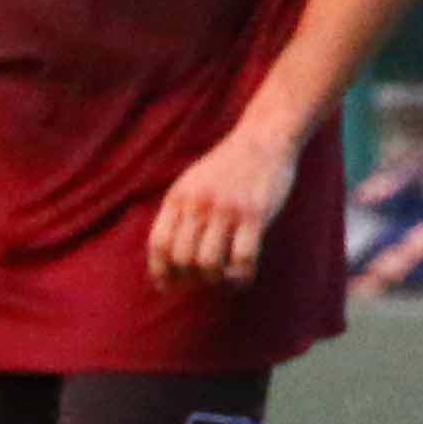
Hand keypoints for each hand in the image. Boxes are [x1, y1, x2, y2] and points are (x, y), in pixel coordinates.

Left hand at [148, 125, 301, 293]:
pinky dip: (241, 277)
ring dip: (215, 278)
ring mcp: (227, 210)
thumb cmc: (227, 166)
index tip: (167, 285)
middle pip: (181, 259)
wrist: (263, 138)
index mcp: (178, 197)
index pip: (158, 244)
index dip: (160, 271)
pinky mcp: (256, 215)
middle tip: (203, 277)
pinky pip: (242, 260)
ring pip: (208, 264)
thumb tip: (165, 257)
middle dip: (190, 277)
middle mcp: (198, 204)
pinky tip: (243, 274)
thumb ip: (178, 213)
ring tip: (223, 274)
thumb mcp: (191, 183)